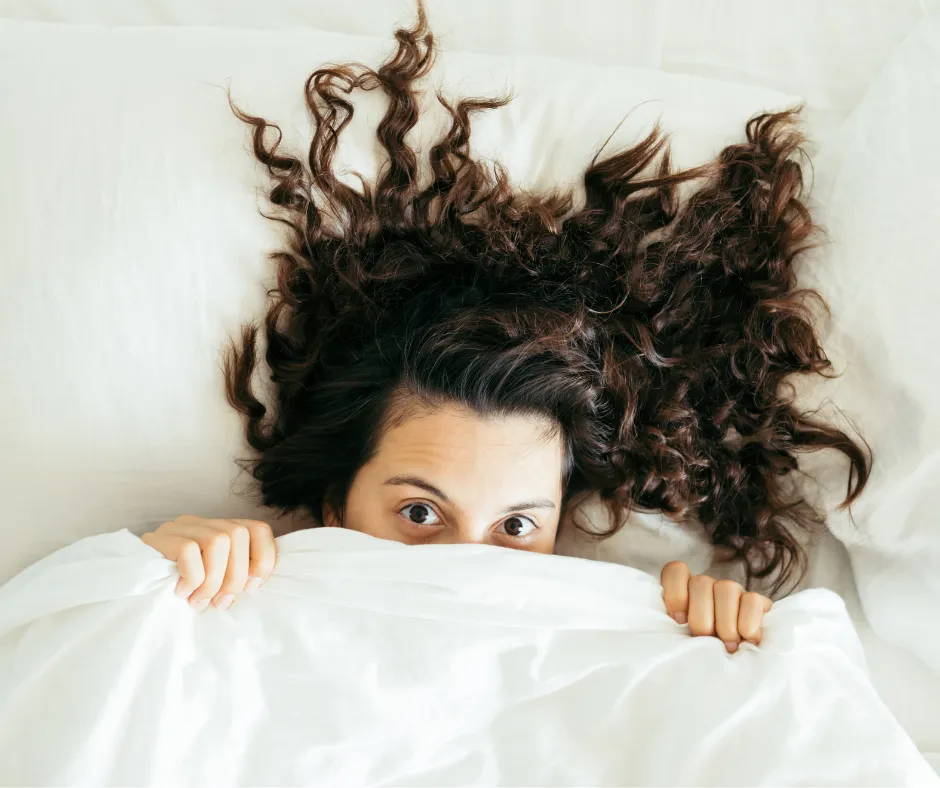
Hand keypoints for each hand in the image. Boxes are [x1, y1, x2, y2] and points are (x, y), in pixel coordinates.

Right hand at [140, 515, 276, 610]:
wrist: (125, 590)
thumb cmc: (177, 592)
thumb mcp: (212, 584)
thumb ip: (232, 577)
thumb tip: (255, 585)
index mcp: (220, 531)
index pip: (257, 529)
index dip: (263, 557)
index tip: (253, 587)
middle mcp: (202, 523)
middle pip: (238, 534)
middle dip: (235, 576)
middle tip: (221, 603)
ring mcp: (179, 527)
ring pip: (218, 540)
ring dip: (214, 579)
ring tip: (200, 601)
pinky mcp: (159, 538)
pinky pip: (189, 551)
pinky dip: (192, 577)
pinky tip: (181, 593)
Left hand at [660, 561, 771, 652]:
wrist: (741, 671)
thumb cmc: (702, 656)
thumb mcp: (684, 642)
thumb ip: (676, 629)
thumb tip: (677, 624)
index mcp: (684, 591)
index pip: (676, 571)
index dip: (675, 593)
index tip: (679, 620)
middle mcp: (708, 586)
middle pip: (701, 582)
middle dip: (701, 617)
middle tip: (705, 639)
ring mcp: (733, 591)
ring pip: (726, 588)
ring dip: (725, 623)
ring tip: (728, 646)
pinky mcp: (757, 602)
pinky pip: (753, 600)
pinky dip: (748, 622)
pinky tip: (747, 638)